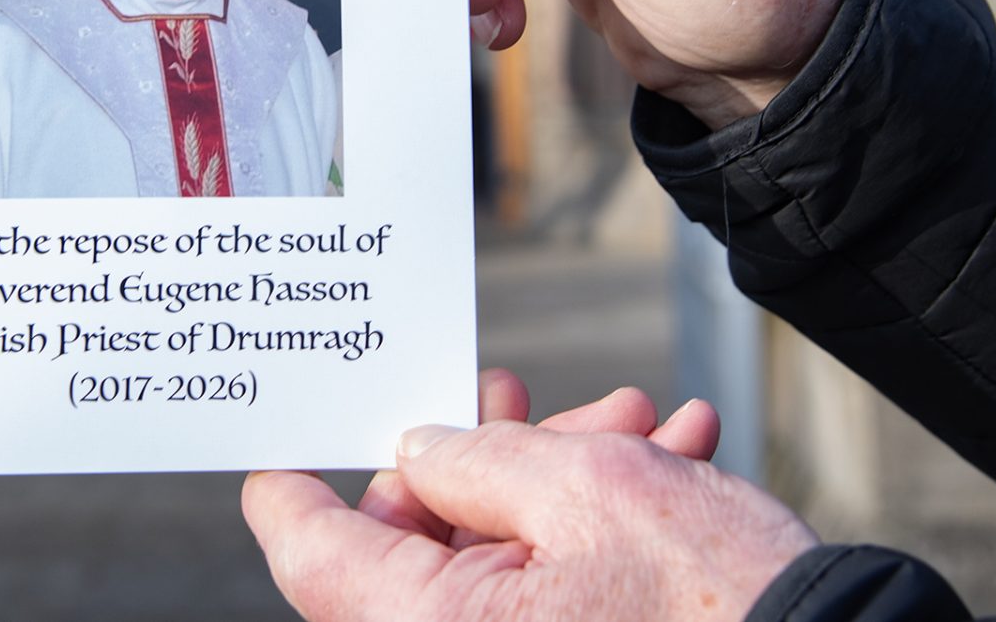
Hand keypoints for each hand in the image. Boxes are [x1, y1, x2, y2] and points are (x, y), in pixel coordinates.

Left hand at [244, 381, 817, 621]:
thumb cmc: (714, 592)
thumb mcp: (590, 485)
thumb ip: (480, 460)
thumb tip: (420, 453)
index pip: (312, 556)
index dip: (291, 493)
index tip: (280, 447)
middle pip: (410, 550)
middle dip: (472, 460)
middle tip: (515, 397)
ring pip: (491, 564)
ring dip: (553, 482)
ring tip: (632, 418)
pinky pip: (551, 599)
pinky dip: (592, 534)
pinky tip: (666, 459)